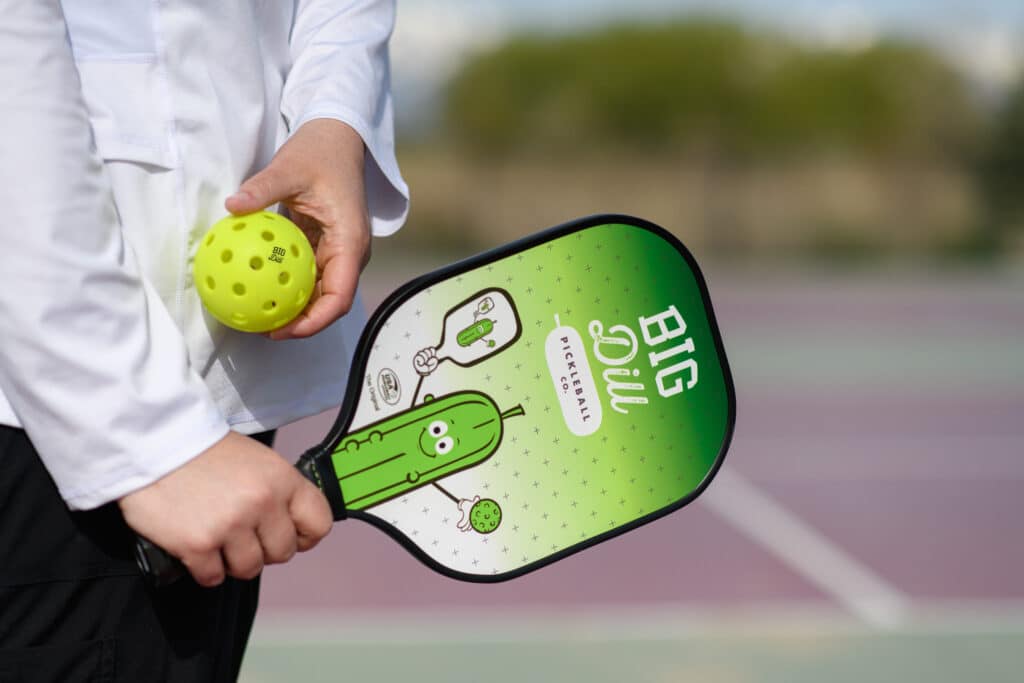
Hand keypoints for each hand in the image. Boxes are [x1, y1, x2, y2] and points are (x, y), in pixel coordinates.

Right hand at [118, 432, 332, 586]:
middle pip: (283, 552)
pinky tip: (196, 545)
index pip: (319, 523)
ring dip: (233, 560)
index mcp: (282, 479)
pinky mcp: (198, 545)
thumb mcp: (257, 460)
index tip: (290, 535)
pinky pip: (213, 577)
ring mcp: (230, 526)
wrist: (154, 443)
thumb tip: (291, 525)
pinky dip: (204, 568)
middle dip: (264, 548)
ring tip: (218, 538)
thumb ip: (278, 491)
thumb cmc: (205, 451)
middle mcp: (262, 503)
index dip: (305, 536)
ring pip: (249, 569)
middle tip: (242, 534)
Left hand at [226, 118, 370, 340]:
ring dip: (294, 307)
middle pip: (329, 302)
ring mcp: (339, 251)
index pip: (339, 296)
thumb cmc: (320, 153)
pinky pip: (308, 274)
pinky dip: (288, 285)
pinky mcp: (326, 246)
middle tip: (262, 328)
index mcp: (350, 242)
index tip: (283, 329)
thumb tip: (232, 206)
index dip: (314, 321)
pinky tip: (260, 288)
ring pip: (320, 292)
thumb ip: (262, 189)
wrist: (337, 139)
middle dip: (300, 322)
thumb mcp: (289, 167)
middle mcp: (350, 253)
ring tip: (258, 315)